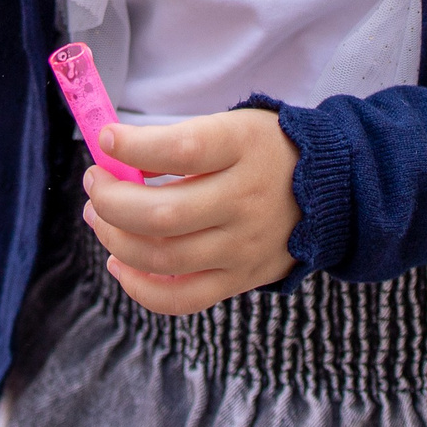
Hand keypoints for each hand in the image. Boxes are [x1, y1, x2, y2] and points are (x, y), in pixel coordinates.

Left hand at [81, 109, 299, 314]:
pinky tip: (119, 264)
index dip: (135, 147)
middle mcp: (245, 200)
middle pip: (163, 213)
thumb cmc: (263, 151)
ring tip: (99, 217)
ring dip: (114, 238)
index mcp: (244, 149)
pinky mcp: (240, 280)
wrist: (332, 191)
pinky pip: (181, 298)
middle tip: (94, 184)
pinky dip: (140, 287)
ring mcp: (243, 247)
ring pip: (163, 257)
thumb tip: (114, 159)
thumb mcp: (231, 127)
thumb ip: (176, 144)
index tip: (106, 140)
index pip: (183, 149)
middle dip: (111, 200)